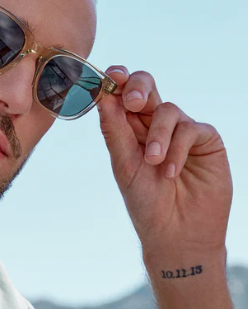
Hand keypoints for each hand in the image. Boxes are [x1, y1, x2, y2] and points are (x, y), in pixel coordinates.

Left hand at [97, 66, 231, 266]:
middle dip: (137, 88)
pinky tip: (171, 172)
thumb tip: (103, 97)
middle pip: (146, 89)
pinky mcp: (205, 141)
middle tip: (131, 100)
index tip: (108, 76)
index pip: (121, 96)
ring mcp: (180, 131)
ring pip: (167, 109)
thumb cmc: (145, 201)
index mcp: (129, 129)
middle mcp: (154, 125)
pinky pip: (190, 129)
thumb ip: (115, 132)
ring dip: (158, 135)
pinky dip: (177, 149)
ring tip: (153, 162)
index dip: (115, 82)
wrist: (175, 232)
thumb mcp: (124, 165)